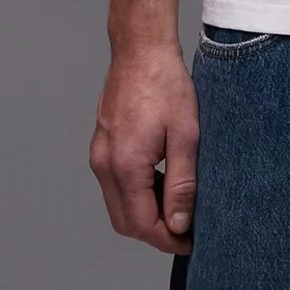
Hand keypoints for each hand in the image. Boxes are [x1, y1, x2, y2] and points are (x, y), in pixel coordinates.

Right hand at [88, 43, 199, 254]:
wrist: (141, 48)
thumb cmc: (165, 84)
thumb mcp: (186, 134)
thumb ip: (182, 183)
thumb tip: (178, 223)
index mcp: (125, 165)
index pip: (142, 224)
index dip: (167, 239)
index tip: (190, 241)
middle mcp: (105, 164)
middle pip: (125, 221)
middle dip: (154, 231)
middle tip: (185, 226)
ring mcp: (99, 154)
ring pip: (119, 204)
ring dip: (145, 211)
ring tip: (178, 200)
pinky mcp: (102, 145)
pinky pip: (115, 184)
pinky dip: (136, 192)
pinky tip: (161, 178)